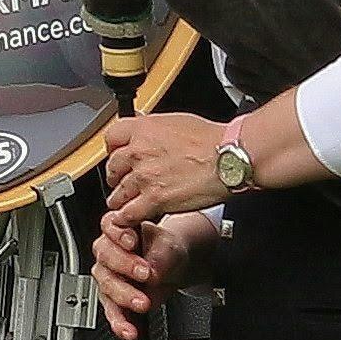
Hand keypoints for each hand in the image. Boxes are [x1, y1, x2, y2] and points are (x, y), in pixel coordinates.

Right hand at [91, 208, 194, 339]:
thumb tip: (152, 272)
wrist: (173, 268)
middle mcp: (108, 252)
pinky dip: (120, 323)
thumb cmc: (165, 251)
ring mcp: (108, 276)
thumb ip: (157, 256)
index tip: (133, 243)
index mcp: (119, 229)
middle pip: (106, 257)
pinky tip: (129, 330)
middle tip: (145, 274)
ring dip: (124, 296)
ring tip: (143, 303)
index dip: (119, 235)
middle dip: (125, 267)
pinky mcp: (112, 299)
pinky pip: (112, 312)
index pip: (110, 227)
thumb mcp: (168, 247)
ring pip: (107, 286)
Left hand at [103, 110, 238, 225]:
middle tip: (124, 183)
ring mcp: (144, 177)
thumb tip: (148, 131)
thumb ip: (155, 129)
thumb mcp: (177, 121)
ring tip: (128, 203)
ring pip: (117, 193)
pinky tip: (132, 218)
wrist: (229, 158)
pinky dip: (128, 218)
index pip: (111, 138)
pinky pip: (128, 213)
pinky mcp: (153, 199)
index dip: (113, 150)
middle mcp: (139, 151)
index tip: (117, 156)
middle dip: (117, 177)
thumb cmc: (213, 140)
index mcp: (144, 129)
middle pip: (111, 168)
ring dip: (122, 200)